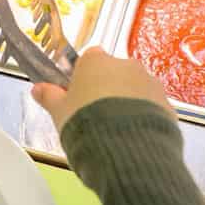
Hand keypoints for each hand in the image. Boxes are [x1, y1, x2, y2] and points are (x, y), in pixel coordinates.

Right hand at [31, 48, 173, 133]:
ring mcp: (149, 83)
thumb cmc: (86, 123)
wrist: (125, 147)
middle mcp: (126, 65)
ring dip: (128, 103)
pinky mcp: (167, 103)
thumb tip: (38, 89)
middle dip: (108, 90)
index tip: (79, 94)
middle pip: (115, 73)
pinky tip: (134, 137)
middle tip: (96, 116)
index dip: (84, 76)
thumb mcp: (59, 113)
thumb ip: (50, 98)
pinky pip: (152, 107)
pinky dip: (144, 117)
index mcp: (96, 61)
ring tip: (116, 131)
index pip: (90, 58)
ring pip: (136, 89)